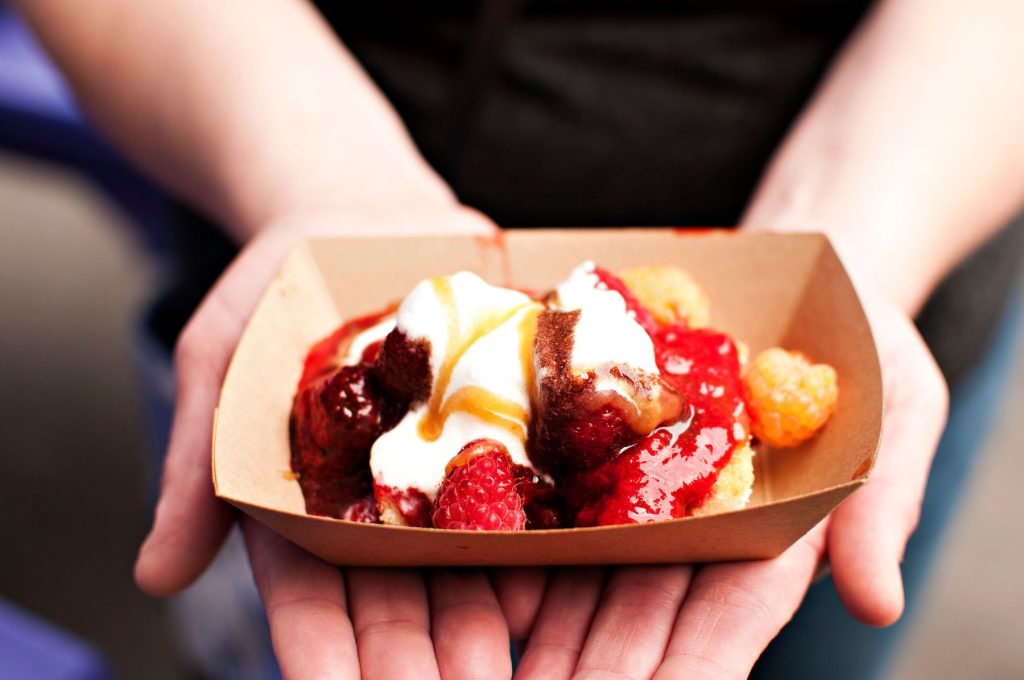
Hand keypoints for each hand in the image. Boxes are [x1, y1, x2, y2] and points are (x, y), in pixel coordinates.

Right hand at [133, 205, 532, 677]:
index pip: (312, 598)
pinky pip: (546, 482)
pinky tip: (586, 572)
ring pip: (483, 560)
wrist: (363, 215)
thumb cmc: (276, 291)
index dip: (325, 651)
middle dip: (429, 654)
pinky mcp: (519, 428)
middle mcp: (393, 506)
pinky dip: (563, 528)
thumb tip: (153, 576)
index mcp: (315, 508)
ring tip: (523, 657)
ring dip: (502, 615)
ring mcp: (461, 470)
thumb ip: (196, 465)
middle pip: (410, 598)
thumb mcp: (218, 362)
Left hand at [508, 287, 948, 678]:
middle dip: (592, 663)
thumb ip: (878, 508)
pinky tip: (460, 559)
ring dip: (533, 621)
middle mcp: (688, 539)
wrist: (805, 280)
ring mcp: (633, 498)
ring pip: (577, 572)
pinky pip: (543, 493)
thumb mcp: (901, 413)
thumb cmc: (870, 350)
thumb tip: (879, 605)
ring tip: (478, 661)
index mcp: (765, 550)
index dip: (694, 666)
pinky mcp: (591, 450)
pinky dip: (504, 530)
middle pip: (633, 618)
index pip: (726, 626)